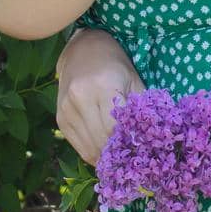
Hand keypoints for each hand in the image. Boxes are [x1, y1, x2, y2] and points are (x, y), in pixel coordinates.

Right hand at [55, 27, 145, 168]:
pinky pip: (79, 147)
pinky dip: (93, 152)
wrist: (82, 51)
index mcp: (103, 87)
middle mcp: (80, 99)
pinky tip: (105, 150)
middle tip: (133, 160)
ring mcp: (66, 110)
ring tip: (120, 157)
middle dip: (118, 155)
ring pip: (89, 149)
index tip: (140, 151)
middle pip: (101, 142)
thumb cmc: (115, 66)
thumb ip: (141, 109)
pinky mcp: (60, 120)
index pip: (115, 130)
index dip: (128, 145)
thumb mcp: (134, 80)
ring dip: (105, 158)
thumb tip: (150, 140)